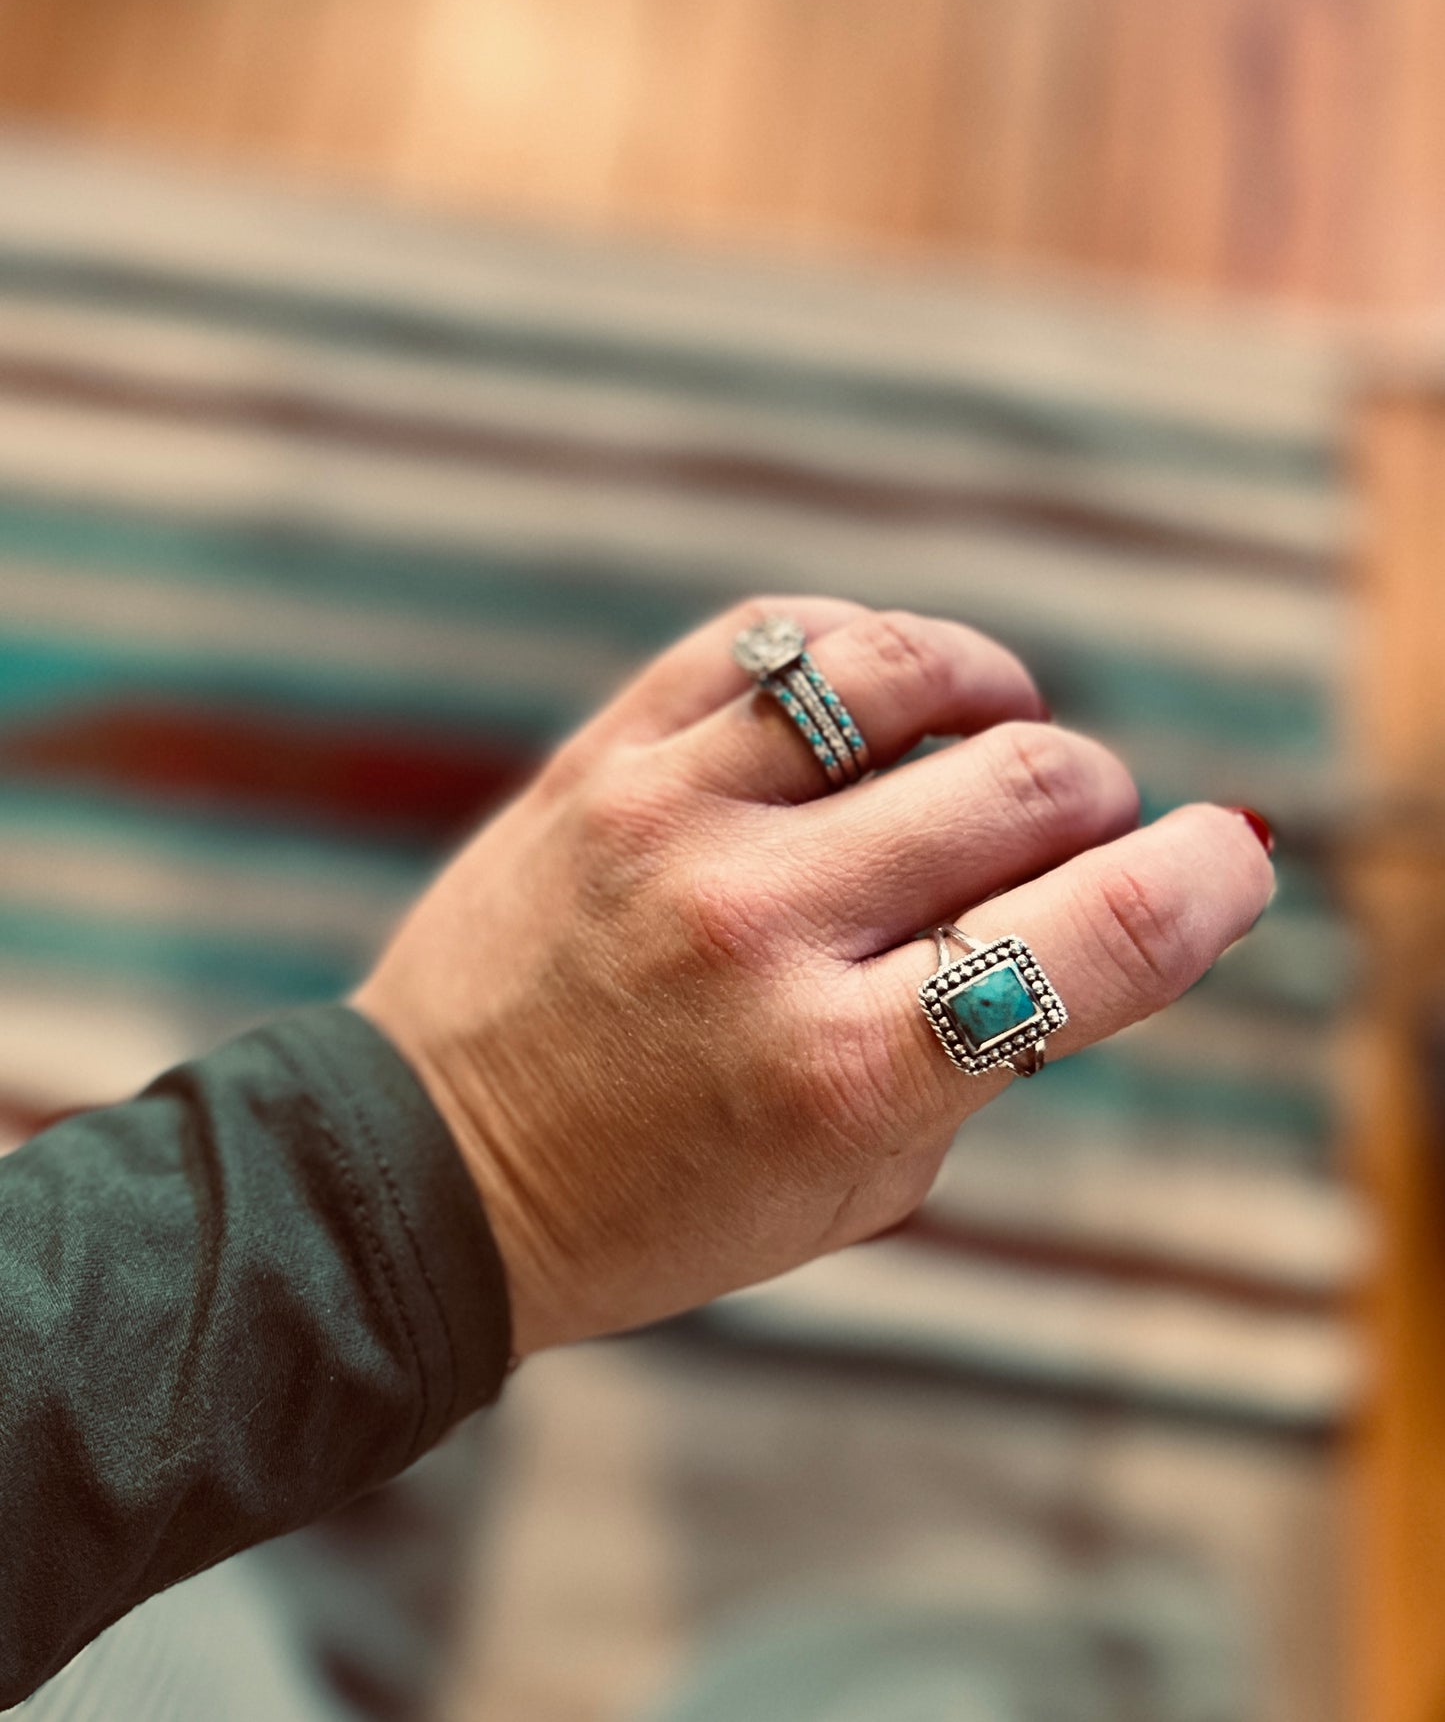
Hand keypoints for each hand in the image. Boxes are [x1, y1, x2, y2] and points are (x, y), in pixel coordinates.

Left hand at [353, 598, 1272, 1357]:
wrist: (432, 1172)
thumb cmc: (662, 1203)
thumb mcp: (860, 1183)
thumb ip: (987, 1053)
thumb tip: (1113, 908)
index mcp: (843, 1074)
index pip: (1092, 937)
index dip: (1202, 882)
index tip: (1225, 859)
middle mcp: (759, 931)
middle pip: (1022, 785)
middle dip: (1093, 800)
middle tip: (1074, 831)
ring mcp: (669, 825)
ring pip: (905, 673)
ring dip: (994, 691)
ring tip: (996, 725)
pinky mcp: (600, 760)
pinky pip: (772, 639)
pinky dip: (865, 650)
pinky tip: (884, 693)